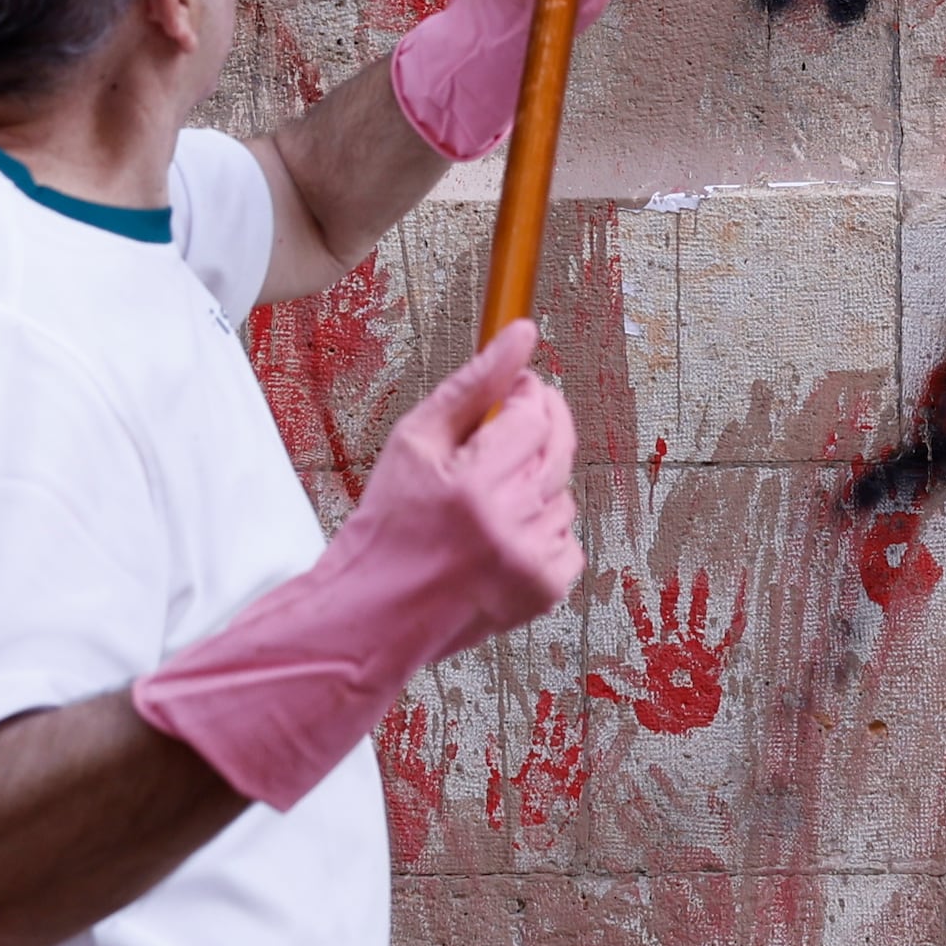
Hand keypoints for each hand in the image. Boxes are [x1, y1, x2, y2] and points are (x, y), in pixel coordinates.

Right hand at [130, 324, 586, 810]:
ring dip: (536, 487)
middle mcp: (507, 525)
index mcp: (472, 484)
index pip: (534, 414)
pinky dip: (542, 532)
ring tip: (490, 500)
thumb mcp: (415, 442)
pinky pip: (568, 540)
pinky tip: (502, 538)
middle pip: (559, 449)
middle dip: (541, 430)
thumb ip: (473, 385)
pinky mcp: (543, 592)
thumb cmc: (388, 525)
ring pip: (563, 494)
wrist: (376, 611)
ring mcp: (529, 563)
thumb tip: (521, 334)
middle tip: (512, 432)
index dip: (525, 398)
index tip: (510, 398)